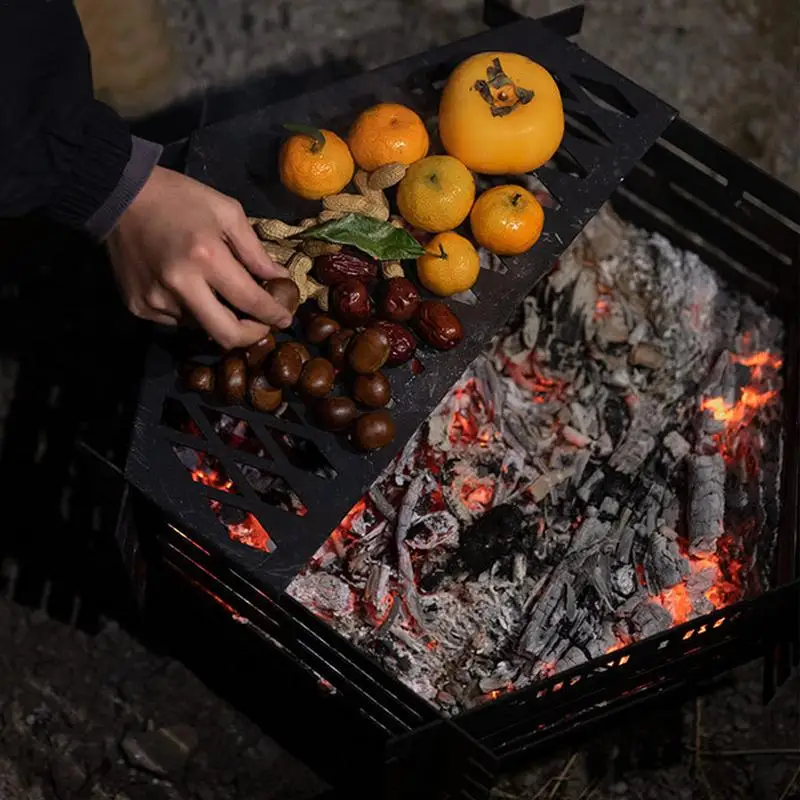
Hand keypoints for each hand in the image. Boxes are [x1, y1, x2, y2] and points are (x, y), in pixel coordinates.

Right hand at [107, 166, 292, 348]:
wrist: (118, 195)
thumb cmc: (178, 198)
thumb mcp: (227, 212)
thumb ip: (255, 250)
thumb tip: (278, 279)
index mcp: (206, 257)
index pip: (250, 301)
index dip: (273, 315)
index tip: (285, 318)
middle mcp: (180, 285)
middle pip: (226, 335)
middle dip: (251, 335)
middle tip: (261, 325)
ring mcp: (156, 300)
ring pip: (202, 328)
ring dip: (218, 317)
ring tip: (220, 294)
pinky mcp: (139, 306)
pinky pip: (177, 321)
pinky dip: (192, 311)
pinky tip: (190, 288)